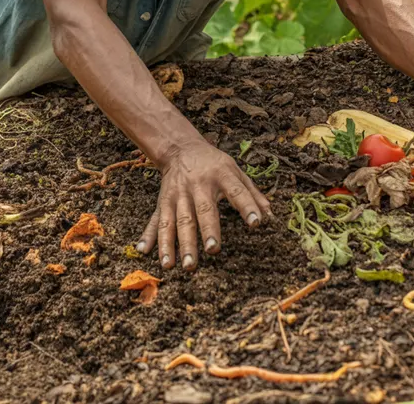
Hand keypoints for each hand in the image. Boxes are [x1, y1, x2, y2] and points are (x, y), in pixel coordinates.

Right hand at [136, 139, 270, 270]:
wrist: (181, 148)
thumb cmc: (213, 164)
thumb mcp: (235, 171)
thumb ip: (252, 193)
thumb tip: (270, 215)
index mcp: (220, 175)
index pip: (237, 191)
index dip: (247, 206)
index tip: (256, 223)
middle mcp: (197, 186)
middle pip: (201, 210)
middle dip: (205, 231)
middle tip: (212, 252)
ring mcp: (177, 195)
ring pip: (175, 220)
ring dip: (174, 243)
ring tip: (173, 266)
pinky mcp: (163, 202)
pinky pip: (156, 220)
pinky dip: (149, 235)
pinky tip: (143, 251)